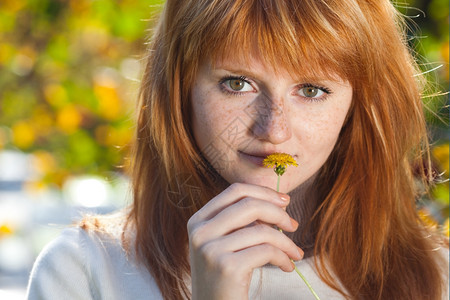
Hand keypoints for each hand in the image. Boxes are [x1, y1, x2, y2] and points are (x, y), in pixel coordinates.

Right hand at [188, 183, 303, 299]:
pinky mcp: (227, 267)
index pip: (235, 191)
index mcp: (198, 221)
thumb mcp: (224, 244)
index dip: (264, 192)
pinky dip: (283, 257)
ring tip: (294, 253)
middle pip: (250, 205)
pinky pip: (266, 251)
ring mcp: (211, 249)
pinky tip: (287, 266)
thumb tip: (278, 201)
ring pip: (262, 231)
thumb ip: (240, 222)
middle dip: (278, 214)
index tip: (285, 201)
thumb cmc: (223, 279)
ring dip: (286, 242)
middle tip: (293, 226)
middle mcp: (200, 232)